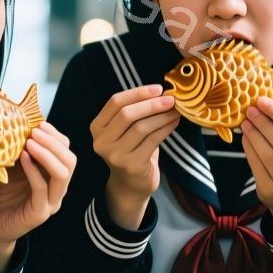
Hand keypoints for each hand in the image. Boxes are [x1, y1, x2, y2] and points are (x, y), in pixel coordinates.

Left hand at [0, 123, 76, 271]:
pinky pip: (42, 188)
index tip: (39, 124)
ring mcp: (51, 203)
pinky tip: (23, 158)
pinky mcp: (40, 213)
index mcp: (55, 176)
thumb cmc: (3, 194)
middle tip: (34, 131)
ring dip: (47, 154)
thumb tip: (20, 124)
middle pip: (70, 161)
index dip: (55, 136)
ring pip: (62, 174)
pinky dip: (33, 170)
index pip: (66, 151)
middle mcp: (58, 189)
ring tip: (30, 142)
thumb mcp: (13, 166)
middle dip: (54, 142)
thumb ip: (22, 150)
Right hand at [89, 85, 177, 228]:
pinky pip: (152, 141)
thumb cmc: (132, 150)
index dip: (138, 93)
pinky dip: (166, 129)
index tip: (158, 88)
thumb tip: (161, 92)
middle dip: (152, 104)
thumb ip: (135, 111)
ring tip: (175, 111)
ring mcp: (115, 155)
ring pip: (141, 127)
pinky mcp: (131, 165)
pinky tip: (174, 123)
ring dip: (162, 116)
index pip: (115, 102)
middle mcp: (102, 141)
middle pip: (127, 114)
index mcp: (97, 127)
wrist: (132, 185)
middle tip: (171, 99)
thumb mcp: (126, 130)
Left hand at [241, 98, 272, 229]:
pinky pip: (255, 164)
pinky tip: (245, 137)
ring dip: (253, 134)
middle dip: (263, 122)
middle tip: (250, 109)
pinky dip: (248, 148)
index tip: (263, 100)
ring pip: (265, 152)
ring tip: (246, 122)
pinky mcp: (268, 190)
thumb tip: (266, 107)